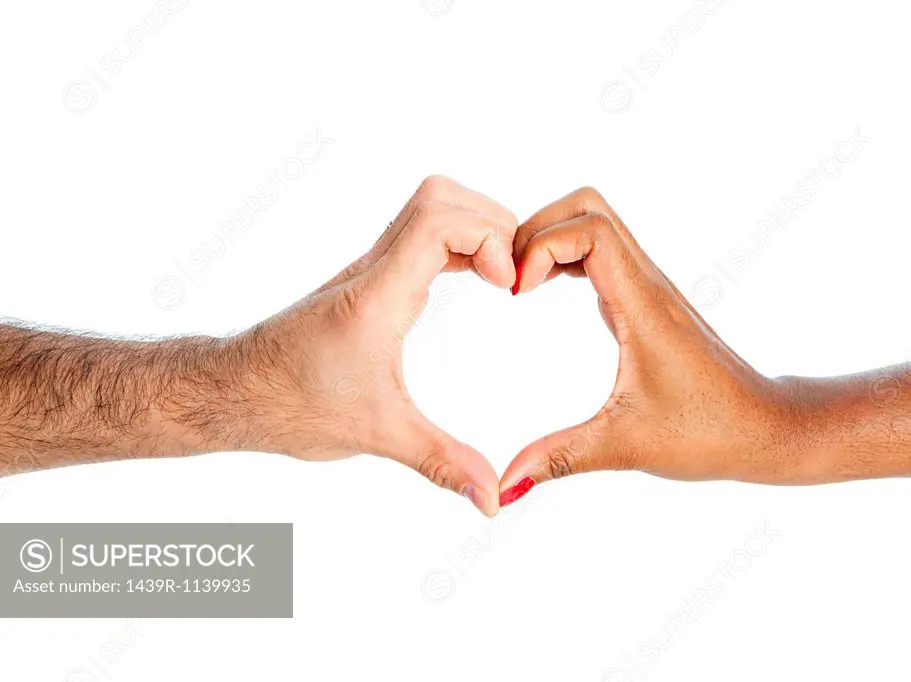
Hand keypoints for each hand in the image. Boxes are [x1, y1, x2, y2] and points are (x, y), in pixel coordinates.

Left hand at [231, 176, 516, 514]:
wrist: (233, 392)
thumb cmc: (290, 404)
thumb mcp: (378, 435)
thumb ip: (442, 463)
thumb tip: (492, 499)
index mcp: (377, 297)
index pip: (438, 222)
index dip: (487, 238)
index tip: (508, 285)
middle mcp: (373, 271)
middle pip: (439, 197)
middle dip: (492, 223)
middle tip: (516, 275)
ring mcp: (370, 271)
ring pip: (429, 207)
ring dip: (477, 227)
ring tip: (506, 274)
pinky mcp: (370, 281)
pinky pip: (421, 235)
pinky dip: (460, 243)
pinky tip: (479, 278)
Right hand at [499, 188, 797, 503]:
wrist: (767, 429)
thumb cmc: (708, 433)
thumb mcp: (623, 446)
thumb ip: (558, 458)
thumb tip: (502, 487)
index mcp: (643, 306)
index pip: (590, 230)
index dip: (541, 246)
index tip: (515, 296)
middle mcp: (647, 284)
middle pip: (588, 207)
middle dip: (537, 228)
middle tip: (509, 279)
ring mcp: (649, 288)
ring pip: (595, 223)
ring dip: (550, 239)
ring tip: (518, 285)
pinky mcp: (647, 302)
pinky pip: (601, 253)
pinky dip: (565, 257)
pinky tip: (542, 293)